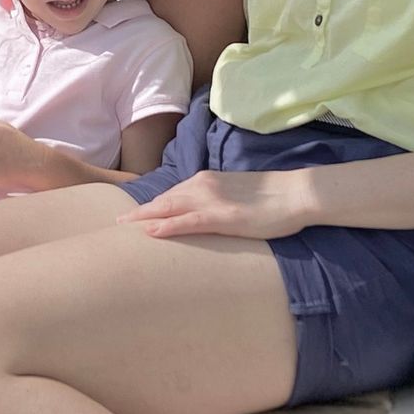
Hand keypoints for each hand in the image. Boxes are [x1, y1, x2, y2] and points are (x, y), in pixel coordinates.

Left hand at [124, 169, 316, 240]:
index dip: (151, 205)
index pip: (172, 194)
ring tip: (122, 226)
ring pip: (169, 208)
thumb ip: (218, 201)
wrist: (297, 193)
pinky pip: (188, 221)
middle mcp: (204, 186)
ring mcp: (212, 201)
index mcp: (207, 181)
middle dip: (139, 211)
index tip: (132, 213)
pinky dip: (167, 226)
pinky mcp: (223, 217)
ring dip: (144, 217)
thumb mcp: (238, 196)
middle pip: (163, 200)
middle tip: (116, 221)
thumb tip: (206, 214)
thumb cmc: (272, 199)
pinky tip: (150, 232)